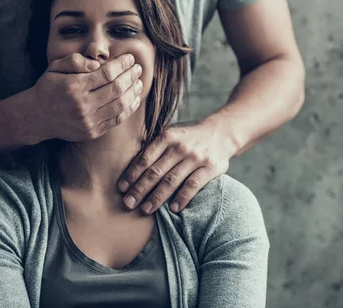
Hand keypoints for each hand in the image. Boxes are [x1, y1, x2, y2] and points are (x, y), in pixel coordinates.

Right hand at [30, 53, 143, 141]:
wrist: (37, 117)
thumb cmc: (48, 88)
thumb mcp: (55, 67)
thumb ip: (76, 61)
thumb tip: (98, 63)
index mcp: (74, 86)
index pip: (107, 73)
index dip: (122, 64)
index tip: (130, 58)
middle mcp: (82, 105)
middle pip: (117, 88)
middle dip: (131, 76)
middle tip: (138, 68)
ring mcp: (88, 121)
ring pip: (120, 105)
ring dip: (133, 92)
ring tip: (139, 82)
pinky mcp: (92, 132)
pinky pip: (117, 119)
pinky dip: (129, 108)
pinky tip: (134, 99)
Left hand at [118, 117, 235, 213]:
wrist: (221, 133)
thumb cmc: (188, 139)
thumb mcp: (171, 135)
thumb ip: (154, 148)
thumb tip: (129, 168)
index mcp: (167, 137)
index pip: (145, 158)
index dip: (132, 174)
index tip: (122, 188)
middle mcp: (180, 146)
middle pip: (155, 171)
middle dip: (140, 189)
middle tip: (128, 203)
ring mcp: (195, 157)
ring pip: (172, 180)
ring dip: (157, 197)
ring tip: (145, 209)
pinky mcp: (210, 168)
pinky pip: (193, 185)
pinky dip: (182, 198)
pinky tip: (172, 209)